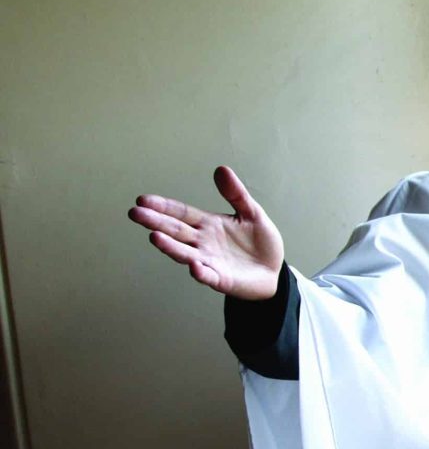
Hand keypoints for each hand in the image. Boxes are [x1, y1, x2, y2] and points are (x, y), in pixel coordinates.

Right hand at [128, 166, 285, 298]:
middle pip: (175, 230)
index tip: (143, 200)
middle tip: (135, 213)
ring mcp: (209, 261)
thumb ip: (237, 194)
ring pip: (184, 253)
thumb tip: (221, 169)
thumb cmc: (260, 243)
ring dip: (170, 246)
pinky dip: (199, 272)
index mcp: (208, 224)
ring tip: (154, 237)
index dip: (163, 206)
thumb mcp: (252, 214)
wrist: (274, 272)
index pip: (181, 213)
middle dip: (155, 222)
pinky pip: (207, 276)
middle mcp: (203, 242)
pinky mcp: (221, 279)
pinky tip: (193, 265)